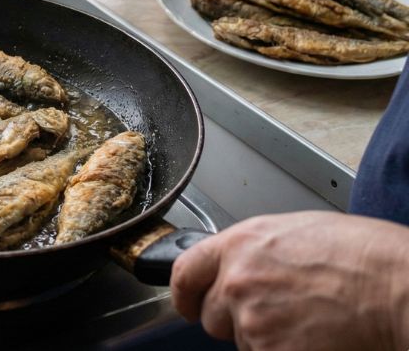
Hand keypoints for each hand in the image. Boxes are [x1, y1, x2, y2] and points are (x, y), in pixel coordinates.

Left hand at [170, 211, 408, 350]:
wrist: (397, 289)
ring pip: (242, 341)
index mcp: (241, 245)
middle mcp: (238, 282)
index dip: (184, 292)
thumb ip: (256, 251)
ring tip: (307, 321)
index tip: (188, 303)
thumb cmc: (364, 257)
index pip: (184, 272)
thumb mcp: (296, 232)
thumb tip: (242, 266)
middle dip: (235, 319)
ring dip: (265, 338)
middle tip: (276, 313)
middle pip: (212, 315)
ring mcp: (253, 321)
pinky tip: (315, 339)